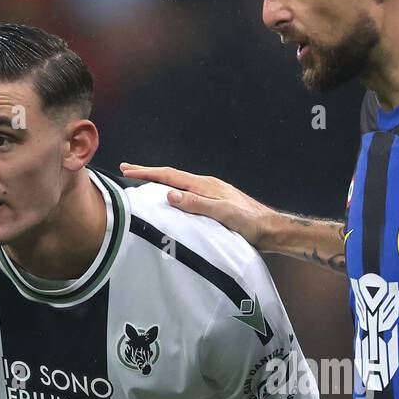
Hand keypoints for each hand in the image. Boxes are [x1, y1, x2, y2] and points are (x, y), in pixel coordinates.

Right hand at [118, 163, 272, 250]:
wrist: (271, 229)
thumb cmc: (250, 222)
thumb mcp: (222, 213)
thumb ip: (197, 204)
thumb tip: (170, 194)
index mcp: (205, 185)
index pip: (170, 176)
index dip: (148, 173)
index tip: (128, 170)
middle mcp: (207, 186)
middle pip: (172, 176)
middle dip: (149, 173)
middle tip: (128, 170)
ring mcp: (211, 194)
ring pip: (179, 185)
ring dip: (160, 182)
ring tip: (144, 183)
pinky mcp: (215, 203)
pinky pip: (188, 194)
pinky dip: (173, 192)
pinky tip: (172, 199)